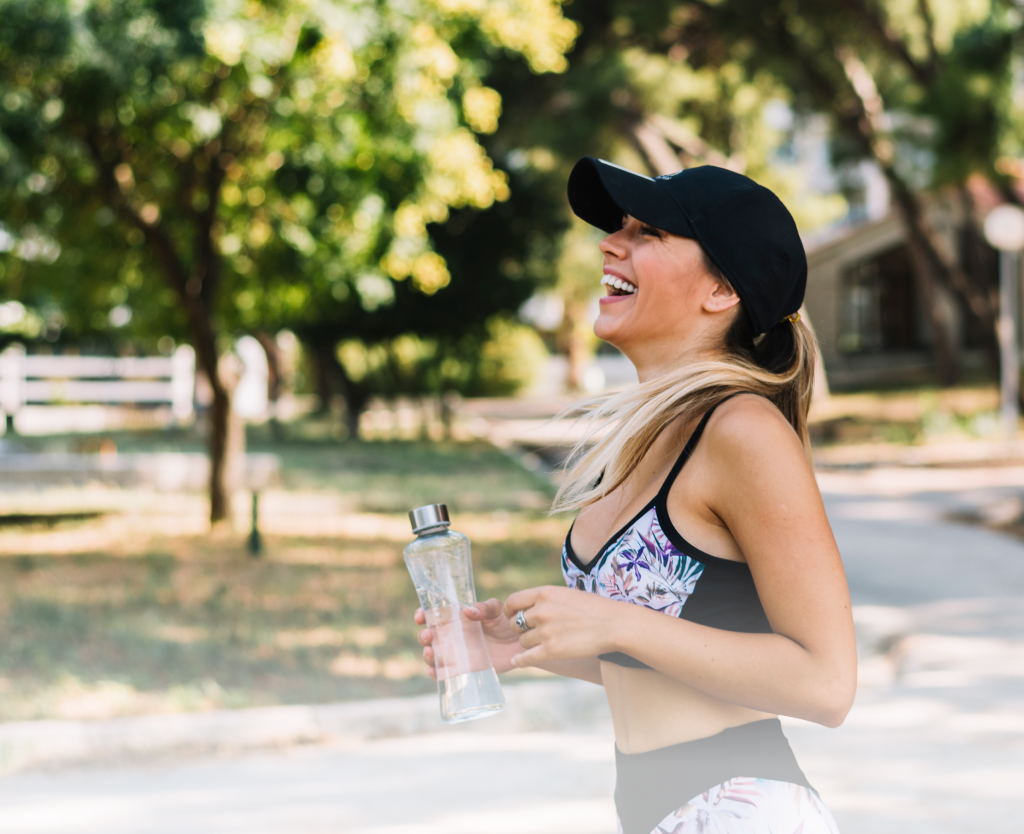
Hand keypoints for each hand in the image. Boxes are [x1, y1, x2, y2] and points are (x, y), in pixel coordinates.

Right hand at [414, 598, 521, 679]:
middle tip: (428, 636)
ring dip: (427, 655)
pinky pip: (444, 674)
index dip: (422, 615)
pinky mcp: (463, 669)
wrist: (521, 643)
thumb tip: (468, 611)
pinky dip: (435, 674)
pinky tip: (434, 672)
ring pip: (433, 656)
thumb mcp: (497, 609)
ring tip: (431, 652)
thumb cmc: (507, 622)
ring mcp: (456, 653)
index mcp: (456, 618)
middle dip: (422, 637)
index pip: (433, 615)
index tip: (420, 617)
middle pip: (428, 637)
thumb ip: (484, 608)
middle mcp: (452, 636)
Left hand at [503, 585, 625, 667]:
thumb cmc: (592, 608)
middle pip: (515, 624)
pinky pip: (525, 658)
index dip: (509, 611)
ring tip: (547, 641)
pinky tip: (517, 661)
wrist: (614, 624)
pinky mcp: (552, 650)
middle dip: (521, 629)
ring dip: (530, 643)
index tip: (512, 617)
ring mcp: (546, 631)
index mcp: (544, 594)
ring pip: (523, 641)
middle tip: (532, 632)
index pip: (512, 602)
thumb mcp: (565, 594)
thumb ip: (544, 599)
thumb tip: (526, 607)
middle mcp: (541, 611)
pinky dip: (520, 660)